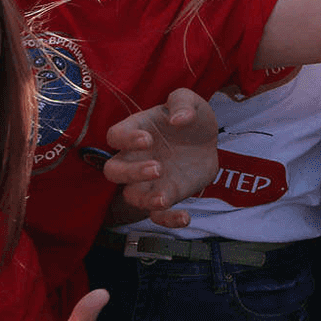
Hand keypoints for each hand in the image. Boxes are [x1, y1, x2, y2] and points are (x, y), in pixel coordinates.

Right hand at [102, 89, 218, 227]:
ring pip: (131, 197)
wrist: (207, 141)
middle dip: (131, 173)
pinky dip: (168, 220)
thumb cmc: (190, 118)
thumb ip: (182, 102)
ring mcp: (147, 181)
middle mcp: (134, 158)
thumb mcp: (190, 100)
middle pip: (113, 171)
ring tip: (164, 198)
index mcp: (136, 130)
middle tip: (157, 168)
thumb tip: (178, 119)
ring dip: (144, 200)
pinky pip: (157, 215)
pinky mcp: (164, 196)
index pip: (115, 136)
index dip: (126, 139)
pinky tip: (185, 217)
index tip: (147, 140)